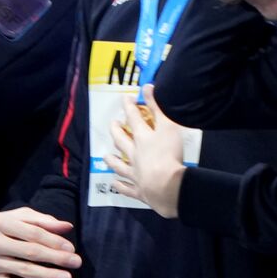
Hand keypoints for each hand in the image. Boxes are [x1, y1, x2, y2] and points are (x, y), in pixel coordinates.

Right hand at [0, 208, 79, 277]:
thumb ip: (41, 221)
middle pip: (30, 252)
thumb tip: (66, 227)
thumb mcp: (16, 218)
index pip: (32, 233)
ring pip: (24, 270)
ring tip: (67, 277)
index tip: (71, 248)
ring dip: (48, 275)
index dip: (53, 241)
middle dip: (56, 258)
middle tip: (76, 262)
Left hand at [103, 85, 185, 218]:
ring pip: (120, 165)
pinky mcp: (138, 190)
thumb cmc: (169, 155)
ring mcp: (135, 173)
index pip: (133, 118)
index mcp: (143, 138)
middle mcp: (134, 154)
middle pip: (121, 141)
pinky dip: (120, 185)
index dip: (129, 107)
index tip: (125, 99)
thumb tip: (146, 87)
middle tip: (113, 125)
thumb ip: (158, 108)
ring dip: (113, 160)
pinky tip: (115, 183)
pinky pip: (126, 187)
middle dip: (116, 131)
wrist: (167, 186)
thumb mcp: (168, 127)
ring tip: (106, 156)